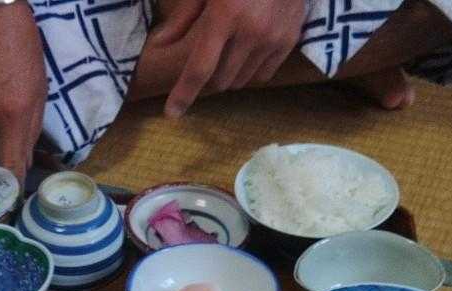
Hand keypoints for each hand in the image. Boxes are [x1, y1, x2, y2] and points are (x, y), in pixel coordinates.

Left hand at [151, 0, 304, 117]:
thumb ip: (185, 16)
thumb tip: (161, 43)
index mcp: (225, 14)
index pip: (199, 68)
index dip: (183, 94)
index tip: (172, 113)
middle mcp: (251, 31)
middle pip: (220, 80)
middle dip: (208, 78)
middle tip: (206, 61)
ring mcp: (274, 37)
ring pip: (241, 81)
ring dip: (229, 76)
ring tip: (228, 53)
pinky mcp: (290, 40)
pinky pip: (264, 75)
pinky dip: (250, 72)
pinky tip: (246, 54)